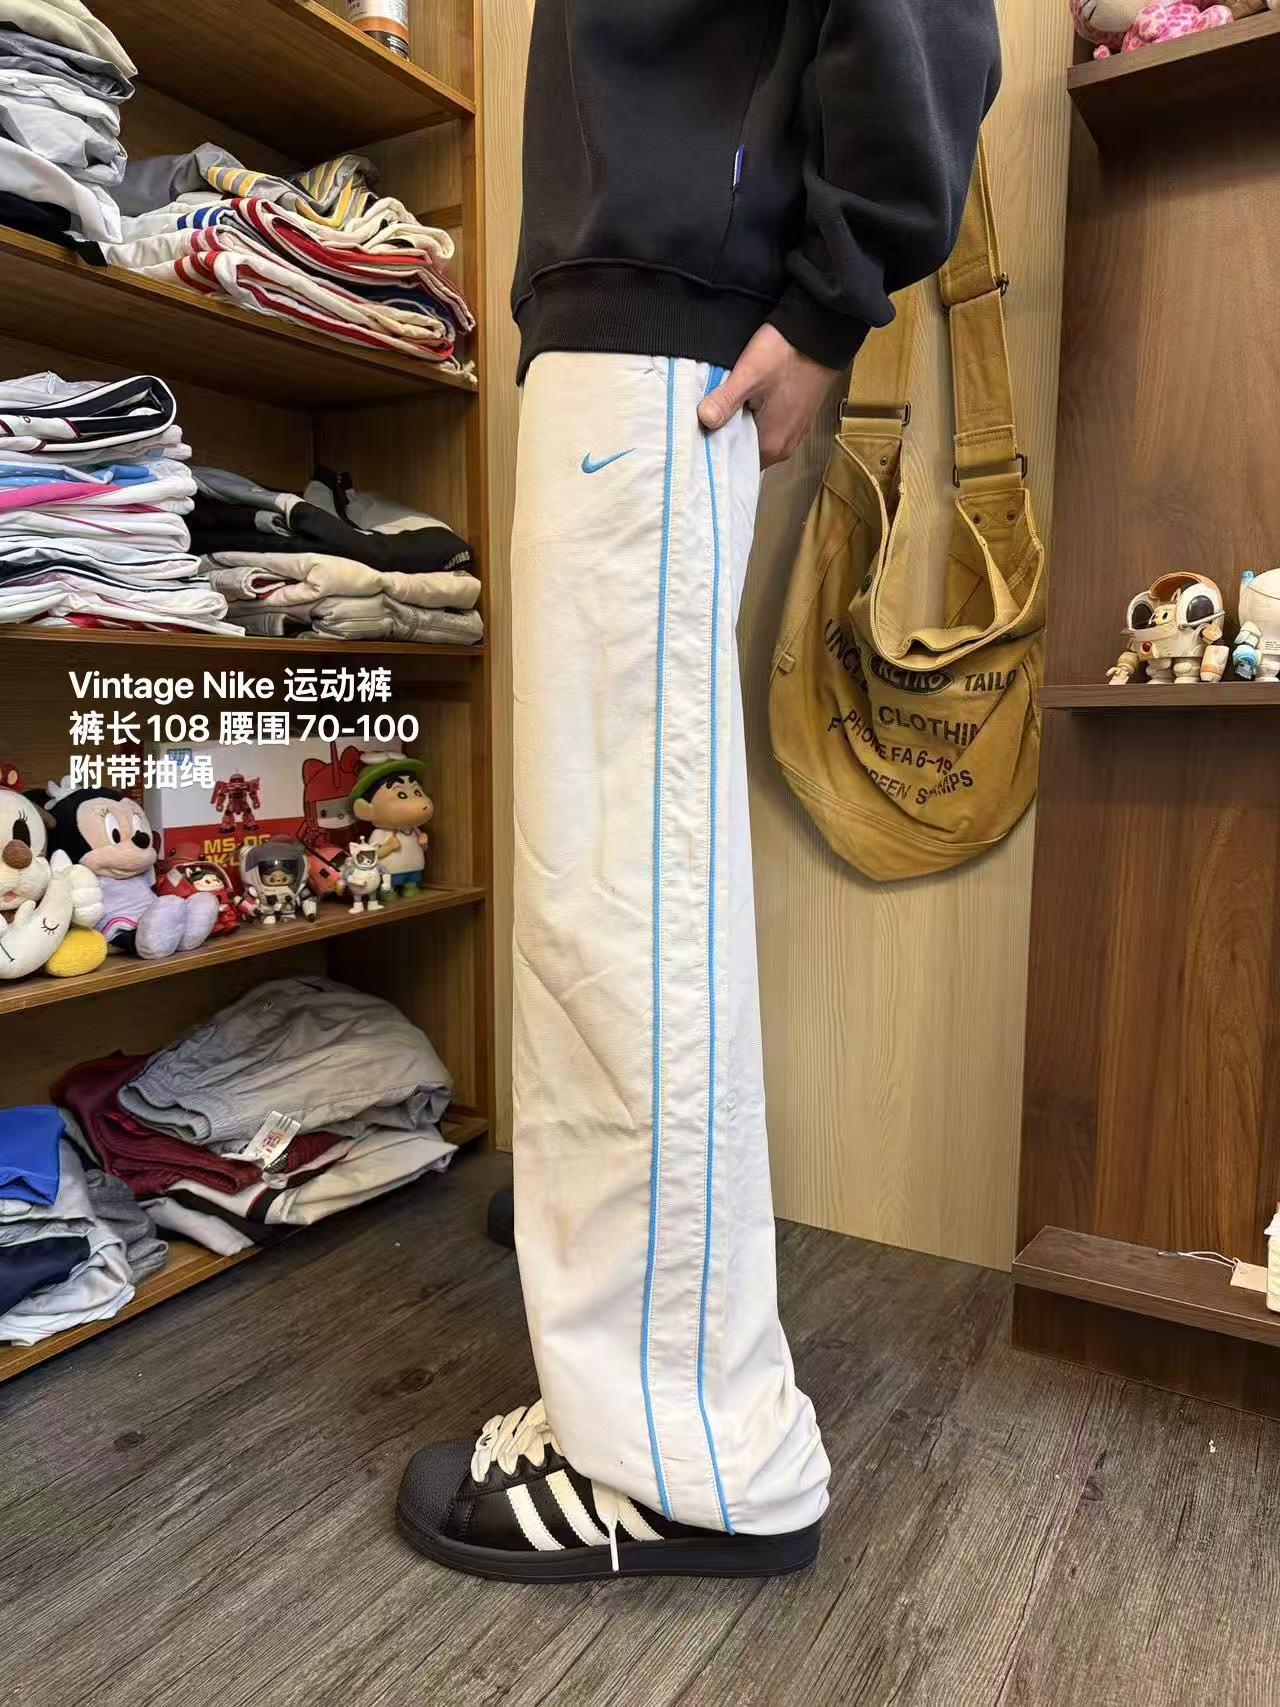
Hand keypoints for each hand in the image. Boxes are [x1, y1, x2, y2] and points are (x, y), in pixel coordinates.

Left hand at [697, 324, 840, 467]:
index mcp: (771, 445)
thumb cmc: (787, 354)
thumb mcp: (748, 376)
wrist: (820, 334)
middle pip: (744, 449)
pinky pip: (770, 425)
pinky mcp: (798, 418)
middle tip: (715, 409)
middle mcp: (785, 446)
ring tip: (735, 400)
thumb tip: (703, 421)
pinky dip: (758, 415)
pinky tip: (752, 397)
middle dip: (728, 432)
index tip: (703, 428)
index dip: (716, 444)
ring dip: (743, 422)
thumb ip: (725, 402)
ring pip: (757, 436)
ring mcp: (794, 432)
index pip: (733, 460)